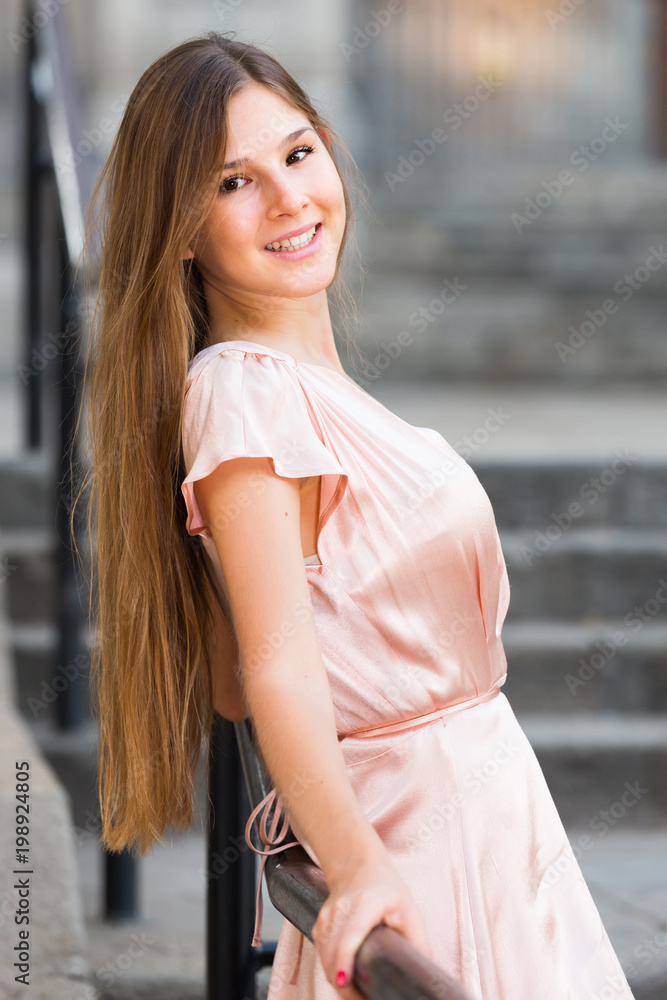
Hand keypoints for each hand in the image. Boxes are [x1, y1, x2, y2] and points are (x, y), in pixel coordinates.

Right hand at [312, 849, 434, 999]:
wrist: (359, 868)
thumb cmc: (386, 889)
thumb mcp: (409, 909)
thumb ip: (418, 941)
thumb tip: (423, 971)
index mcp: (365, 903)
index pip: (349, 935)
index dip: (345, 960)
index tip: (345, 981)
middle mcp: (340, 909)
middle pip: (333, 954)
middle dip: (346, 985)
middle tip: (366, 999)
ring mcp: (326, 918)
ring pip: (325, 959)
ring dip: (340, 981)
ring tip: (361, 994)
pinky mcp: (319, 926)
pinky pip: (323, 956)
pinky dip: (333, 971)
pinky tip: (349, 978)